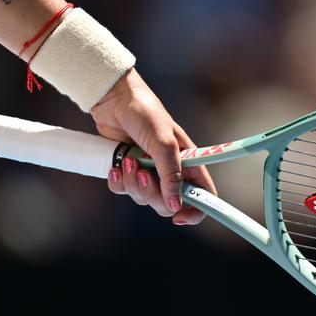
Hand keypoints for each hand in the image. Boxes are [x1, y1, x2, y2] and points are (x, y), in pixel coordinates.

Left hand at [90, 68, 215, 224]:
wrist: (113, 99)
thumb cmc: (145, 112)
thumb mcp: (163, 142)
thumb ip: (171, 174)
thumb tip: (175, 204)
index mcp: (188, 162)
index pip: (203, 194)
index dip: (196, 210)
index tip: (179, 216)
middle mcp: (170, 170)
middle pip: (168, 203)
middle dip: (153, 194)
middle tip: (144, 173)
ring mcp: (149, 171)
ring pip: (143, 198)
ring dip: (133, 183)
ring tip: (129, 159)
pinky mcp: (129, 169)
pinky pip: (123, 190)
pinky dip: (118, 181)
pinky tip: (116, 164)